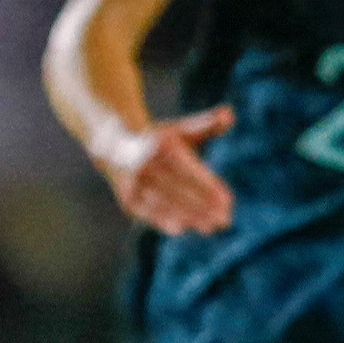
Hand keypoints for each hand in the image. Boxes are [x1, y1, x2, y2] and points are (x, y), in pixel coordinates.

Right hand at [98, 106, 234, 234]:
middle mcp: (146, 165)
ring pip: (165, 203)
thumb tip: (229, 113)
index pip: (190, 172)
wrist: (114, 145)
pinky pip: (148, 211)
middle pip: (179, 190)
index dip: (209, 188)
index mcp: (163, 147)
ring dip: (188, 217)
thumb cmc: (159, 140)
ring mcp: (134, 182)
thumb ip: (207, 124)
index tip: (229, 202)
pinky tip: (180, 229)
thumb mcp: (181, 129)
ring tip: (209, 227)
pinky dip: (163, 220)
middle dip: (203, 208)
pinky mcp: (127, 196)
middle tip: (224, 221)